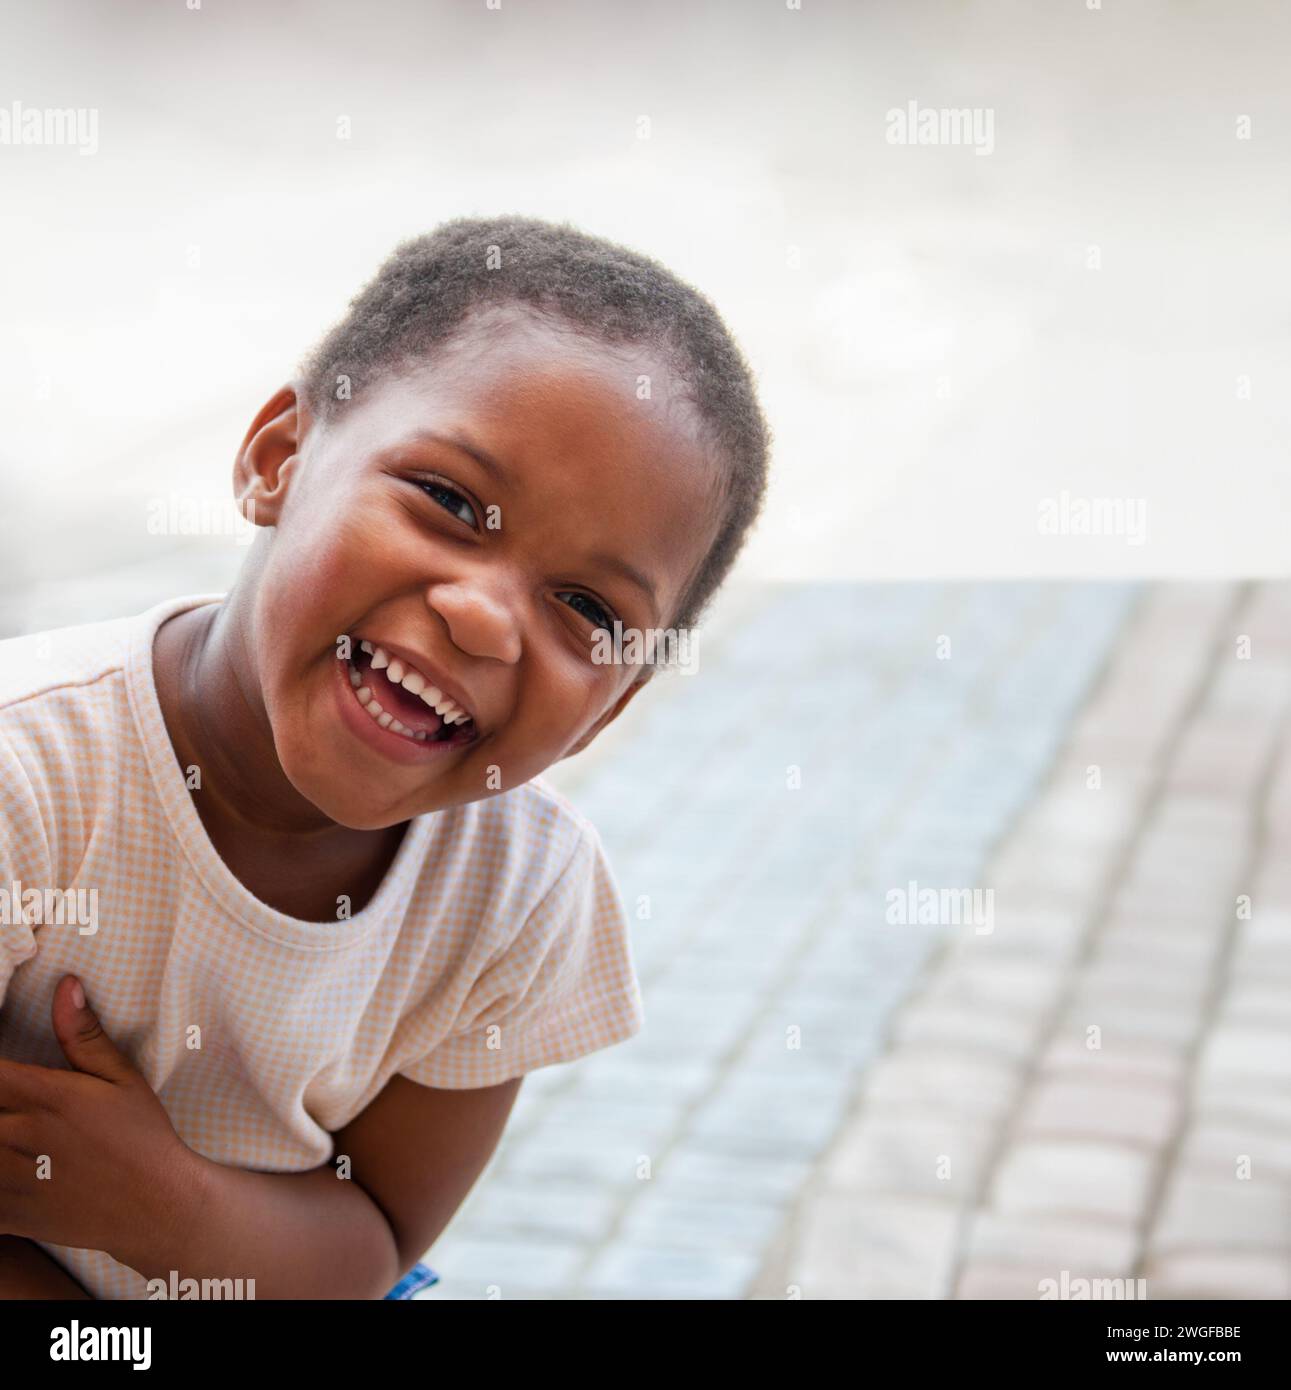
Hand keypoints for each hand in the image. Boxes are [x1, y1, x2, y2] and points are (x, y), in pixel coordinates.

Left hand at [0, 975, 199, 1270]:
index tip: (2, 1071)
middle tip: (9, 1102)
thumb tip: (66, 987)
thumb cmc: (143, 1135)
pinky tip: (8, 1165)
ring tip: (8, 1129)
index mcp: (46, 1098)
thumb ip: (84, 1036)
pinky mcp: (9, 1214)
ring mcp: (10, 1180)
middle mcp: (20, 1136)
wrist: (156, 1204)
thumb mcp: (122, 1078)